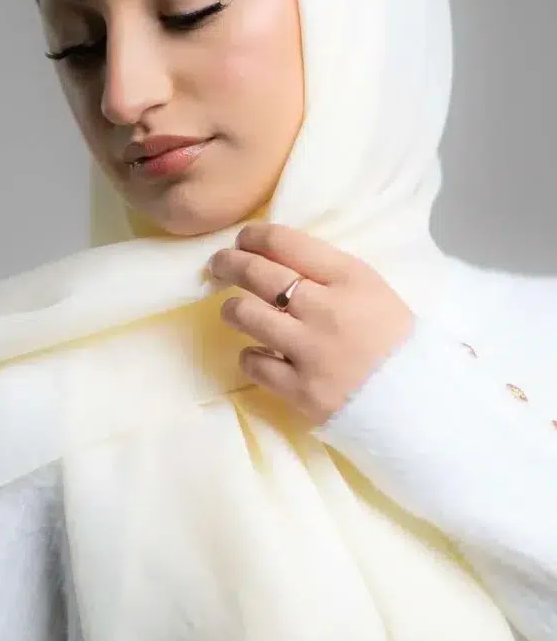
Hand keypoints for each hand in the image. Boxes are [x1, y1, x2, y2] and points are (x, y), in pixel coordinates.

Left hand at [207, 223, 414, 426]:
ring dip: (233, 309)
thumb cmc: (398, 344)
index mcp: (350, 278)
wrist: (421, 404)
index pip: (286, 242)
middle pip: (258, 273)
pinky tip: (256, 354)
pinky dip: (249, 357)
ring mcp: (310, 350)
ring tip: (233, 310)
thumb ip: (332, 276)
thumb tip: (281, 260)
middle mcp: (326, 308)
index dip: (254, 236)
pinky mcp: (300, 389)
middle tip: (219, 265)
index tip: (242, 239)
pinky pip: (253, 364)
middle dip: (229, 263)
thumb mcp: (374, 293)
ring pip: (246, 315)